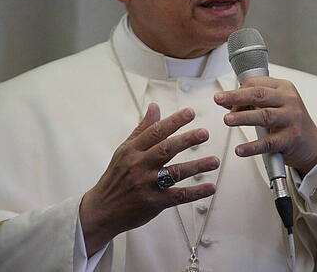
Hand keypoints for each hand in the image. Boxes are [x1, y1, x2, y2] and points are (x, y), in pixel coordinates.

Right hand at [79, 103, 219, 254]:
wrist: (102, 209)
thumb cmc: (116, 177)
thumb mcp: (125, 150)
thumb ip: (142, 129)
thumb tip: (154, 107)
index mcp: (132, 150)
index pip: (155, 132)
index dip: (174, 121)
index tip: (190, 113)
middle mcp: (139, 166)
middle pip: (166, 150)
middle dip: (186, 140)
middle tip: (204, 133)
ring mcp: (147, 185)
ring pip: (174, 173)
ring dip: (197, 166)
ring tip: (214, 161)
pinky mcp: (154, 203)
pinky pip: (178, 196)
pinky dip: (196, 192)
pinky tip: (210, 187)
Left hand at [214, 77, 316, 174]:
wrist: (312, 143)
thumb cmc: (290, 121)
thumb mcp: (275, 104)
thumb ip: (254, 102)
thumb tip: (228, 103)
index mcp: (284, 88)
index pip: (257, 83)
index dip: (237, 91)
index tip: (223, 99)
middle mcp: (289, 100)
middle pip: (259, 95)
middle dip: (236, 97)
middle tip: (219, 99)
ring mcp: (291, 119)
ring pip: (264, 116)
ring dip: (244, 117)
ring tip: (228, 120)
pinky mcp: (291, 138)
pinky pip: (269, 143)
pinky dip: (253, 147)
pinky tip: (241, 149)